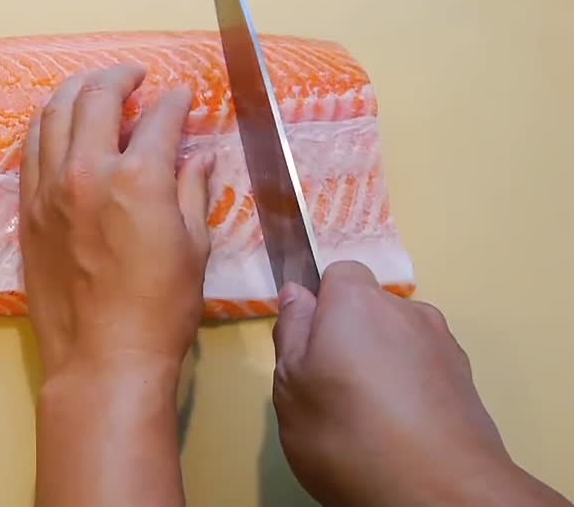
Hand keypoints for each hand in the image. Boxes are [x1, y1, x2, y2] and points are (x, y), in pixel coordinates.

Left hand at [21, 64, 211, 506]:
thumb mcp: (193, 246)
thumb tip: (197, 156)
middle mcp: (86, 172)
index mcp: (137, 178)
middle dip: (120, 76)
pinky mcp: (28, 209)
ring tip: (96, 88)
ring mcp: (49, 189)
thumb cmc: (159, 310)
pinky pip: (32, 148)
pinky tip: (63, 124)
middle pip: (97, 98)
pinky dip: (49, 124)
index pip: (160, 119)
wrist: (102, 358)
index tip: (182, 97)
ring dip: (77, 91)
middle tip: (136, 75)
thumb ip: (191, 190)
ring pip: (54, 114)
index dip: (176, 102)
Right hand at [273, 262, 570, 505]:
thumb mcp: (290, 384)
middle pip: (371, 308)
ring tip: (368, 414)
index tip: (309, 344)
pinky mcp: (466, 381)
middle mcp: (407, 311)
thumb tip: (297, 294)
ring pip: (399, 340)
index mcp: (358, 302)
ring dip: (383, 362)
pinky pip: (424, 369)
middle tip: (330, 385)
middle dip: (351, 335)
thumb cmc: (347, 433)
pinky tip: (399, 428)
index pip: (339, 273)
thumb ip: (292, 331)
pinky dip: (410, 388)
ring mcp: (443, 345)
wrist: (441, 492)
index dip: (321, 303)